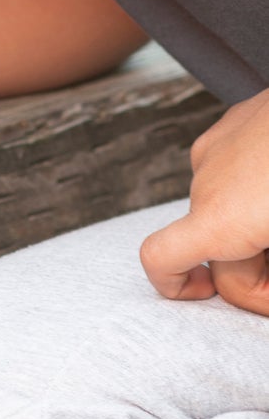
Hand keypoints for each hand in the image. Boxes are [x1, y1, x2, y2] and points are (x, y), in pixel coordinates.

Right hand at [139, 86, 268, 314]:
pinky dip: (256, 190)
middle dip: (251, 269)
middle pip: (210, 244)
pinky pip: (231, 169)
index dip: (177, 289)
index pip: (160, 259)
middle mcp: (205, 181)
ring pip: (221, 204)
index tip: (217, 298)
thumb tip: (264, 288)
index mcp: (222, 218)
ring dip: (255, 226)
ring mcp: (217, 146)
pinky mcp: (234, 120)